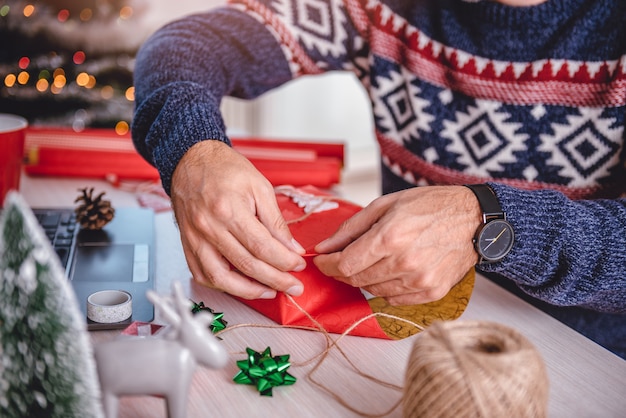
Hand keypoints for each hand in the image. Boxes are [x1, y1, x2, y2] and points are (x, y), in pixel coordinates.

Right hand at [170, 140, 305, 298]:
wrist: (191, 160)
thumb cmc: (225, 169)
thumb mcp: (260, 186)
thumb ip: (276, 221)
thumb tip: (292, 249)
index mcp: (229, 209)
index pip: (262, 246)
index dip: (283, 261)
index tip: (298, 266)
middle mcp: (209, 227)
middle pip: (246, 265)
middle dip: (275, 280)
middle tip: (293, 286)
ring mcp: (195, 238)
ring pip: (221, 278)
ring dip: (248, 291)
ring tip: (269, 291)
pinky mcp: (187, 244)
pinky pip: (202, 274)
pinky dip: (222, 286)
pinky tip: (241, 285)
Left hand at [313, 186, 480, 305]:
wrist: (475, 220)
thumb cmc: (431, 206)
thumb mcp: (385, 205)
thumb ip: (351, 229)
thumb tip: (324, 247)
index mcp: (390, 237)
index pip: (345, 265)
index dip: (327, 265)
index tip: (322, 260)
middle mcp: (404, 263)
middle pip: (356, 279)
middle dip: (342, 271)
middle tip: (341, 259)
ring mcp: (419, 281)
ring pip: (373, 291)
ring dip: (364, 278)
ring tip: (374, 259)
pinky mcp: (431, 292)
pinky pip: (393, 299)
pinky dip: (385, 287)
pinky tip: (392, 269)